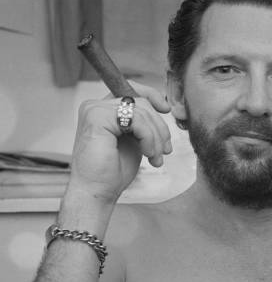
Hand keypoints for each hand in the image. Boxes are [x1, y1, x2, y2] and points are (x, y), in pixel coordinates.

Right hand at [68, 82, 171, 203]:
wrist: (97, 191)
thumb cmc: (113, 170)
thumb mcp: (134, 139)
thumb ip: (142, 122)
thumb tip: (163, 106)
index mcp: (103, 110)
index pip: (130, 89)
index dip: (152, 95)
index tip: (166, 109)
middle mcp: (96, 106)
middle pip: (141, 101)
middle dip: (159, 127)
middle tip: (164, 150)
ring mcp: (94, 110)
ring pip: (141, 111)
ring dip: (156, 137)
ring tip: (156, 156)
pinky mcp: (96, 117)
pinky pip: (136, 119)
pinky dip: (148, 137)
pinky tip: (147, 154)